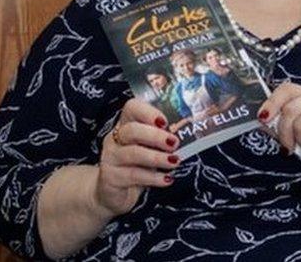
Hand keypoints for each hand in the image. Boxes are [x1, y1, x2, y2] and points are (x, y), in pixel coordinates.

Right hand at [95, 98, 179, 217]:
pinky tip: (167, 179)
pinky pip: (133, 175)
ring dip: (156, 157)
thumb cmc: (139, 165)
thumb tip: (189, 134)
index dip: (149, 112)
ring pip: (133, 153)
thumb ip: (164, 139)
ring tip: (174, 161)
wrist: (115, 194)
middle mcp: (116, 138)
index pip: (132, 108)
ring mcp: (111, 157)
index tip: (166, 122)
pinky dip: (153, 177)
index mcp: (126, 124)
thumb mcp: (151, 148)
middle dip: (155, 136)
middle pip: (132, 130)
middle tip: (174, 143)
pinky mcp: (111, 177)